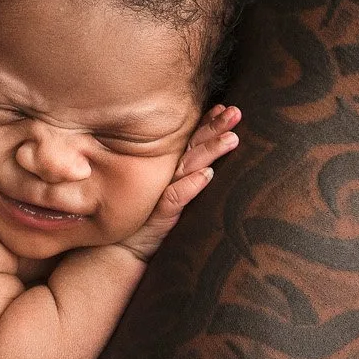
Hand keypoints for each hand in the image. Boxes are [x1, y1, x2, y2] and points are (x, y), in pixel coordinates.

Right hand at [118, 105, 241, 261]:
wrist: (123, 251)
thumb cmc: (147, 220)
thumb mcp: (166, 194)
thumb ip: (181, 176)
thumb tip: (208, 164)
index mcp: (169, 170)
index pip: (190, 141)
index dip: (207, 124)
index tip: (224, 108)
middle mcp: (165, 176)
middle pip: (193, 147)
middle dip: (214, 128)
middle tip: (235, 112)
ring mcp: (162, 193)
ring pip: (189, 166)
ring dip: (210, 151)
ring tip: (231, 139)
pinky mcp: (160, 214)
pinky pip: (176, 197)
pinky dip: (192, 185)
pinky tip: (207, 175)